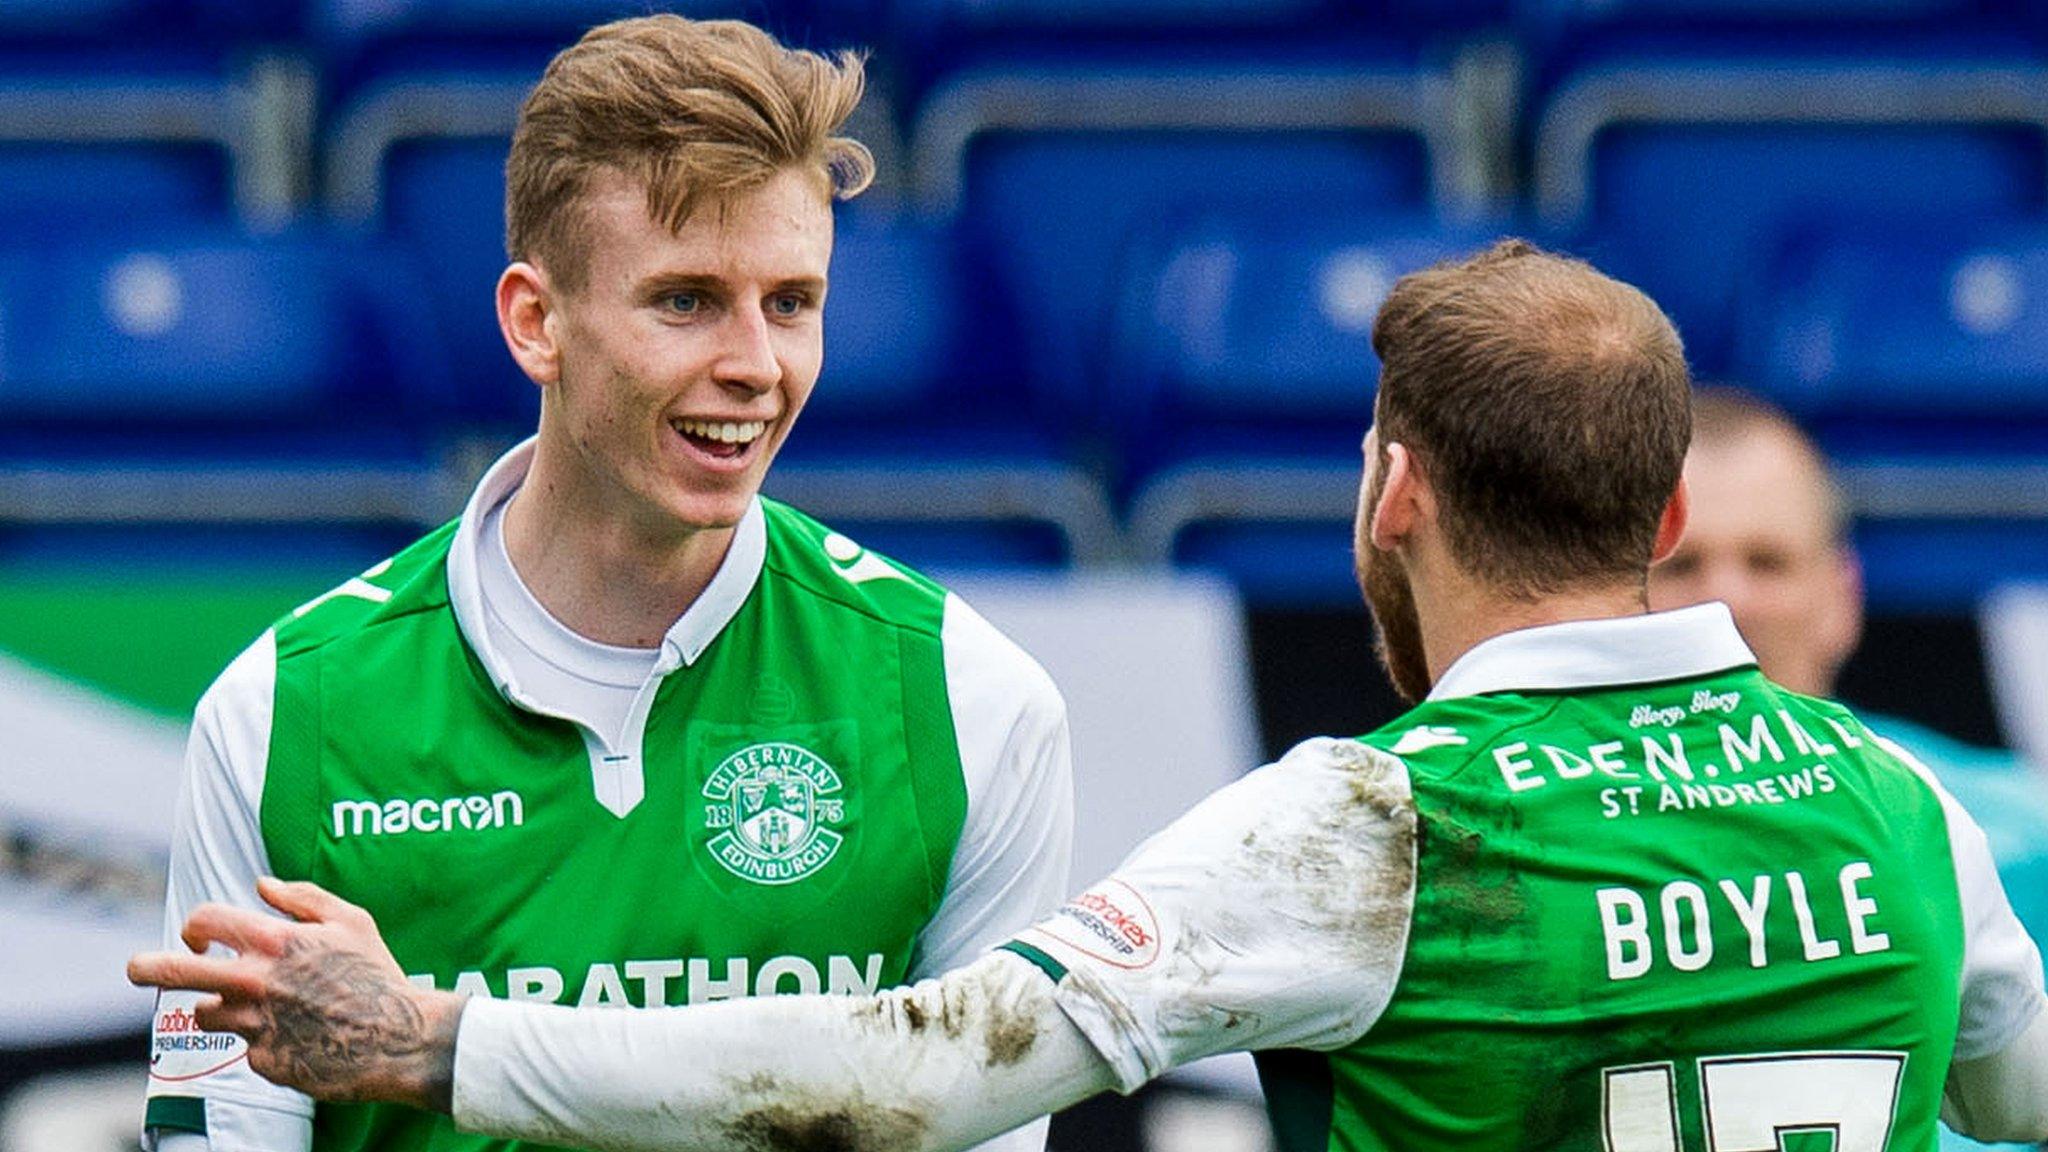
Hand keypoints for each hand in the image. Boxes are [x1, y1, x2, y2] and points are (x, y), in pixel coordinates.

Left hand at [128, 876, 462, 1112]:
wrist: (400, 1038)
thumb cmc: (378, 975)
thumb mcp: (353, 921)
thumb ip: (303, 898)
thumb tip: (262, 885)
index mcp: (276, 942)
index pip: (207, 920)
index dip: (196, 923)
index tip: (198, 934)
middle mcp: (256, 982)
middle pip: (176, 971)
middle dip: (146, 966)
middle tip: (135, 968)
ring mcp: (256, 1024)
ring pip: (206, 1012)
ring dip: (219, 1006)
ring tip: (252, 1007)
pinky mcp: (263, 1061)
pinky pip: (245, 1045)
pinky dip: (261, 1037)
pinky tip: (297, 1034)